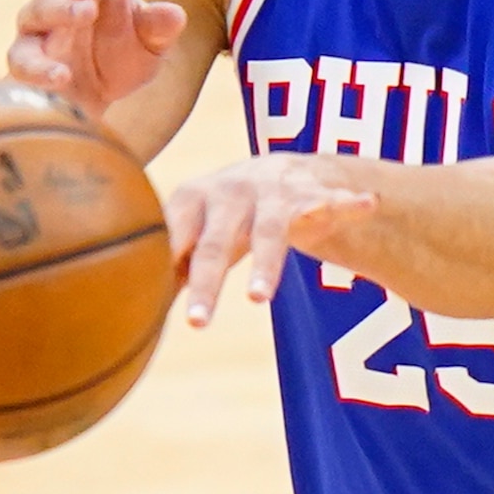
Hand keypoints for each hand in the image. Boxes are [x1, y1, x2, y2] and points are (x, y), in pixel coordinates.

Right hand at [6, 0, 188, 118]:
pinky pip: (24, 58)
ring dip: (61, 7)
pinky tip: (62, 74)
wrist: (92, 105)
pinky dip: (41, 67)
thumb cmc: (119, 60)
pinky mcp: (24, 60)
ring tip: (87, 12)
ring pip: (39, 6)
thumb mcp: (150, 46)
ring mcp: (40, 25)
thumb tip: (176, 15)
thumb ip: (160, 28)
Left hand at [161, 154, 380, 327]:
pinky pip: (329, 201)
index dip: (162, 271)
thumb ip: (167, 269)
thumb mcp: (193, 234)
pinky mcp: (310, 193)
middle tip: (196, 324)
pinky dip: (347, 203)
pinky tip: (368, 204)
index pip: (173, 240)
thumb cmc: (223, 218)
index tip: (150, 305)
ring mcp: (271, 192)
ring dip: (265, 266)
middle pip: (214, 243)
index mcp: (190, 201)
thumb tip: (125, 319)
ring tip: (258, 299)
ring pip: (269, 233)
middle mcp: (228, 192)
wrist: (276, 169)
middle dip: (206, 282)